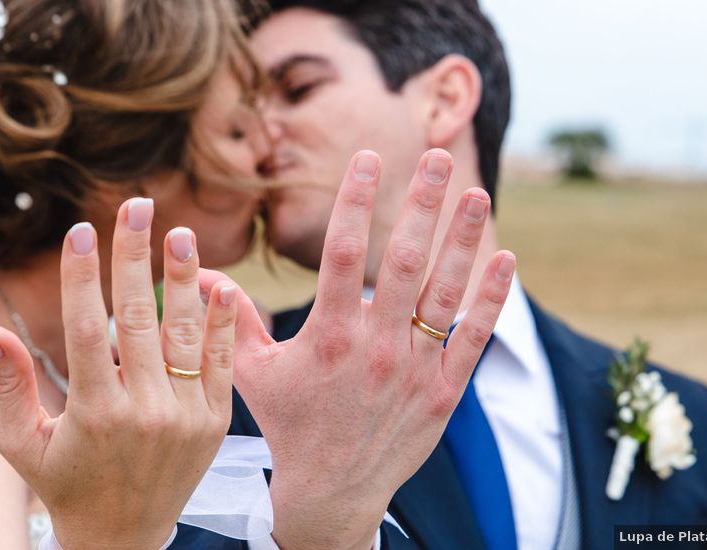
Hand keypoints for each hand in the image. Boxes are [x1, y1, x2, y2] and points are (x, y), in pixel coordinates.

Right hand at [0, 199, 238, 549]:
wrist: (124, 539)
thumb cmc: (65, 487)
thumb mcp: (22, 445)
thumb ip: (8, 385)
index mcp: (93, 413)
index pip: (86, 327)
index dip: (81, 274)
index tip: (80, 229)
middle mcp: (143, 411)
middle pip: (137, 317)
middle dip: (134, 255)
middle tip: (138, 205)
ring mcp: (185, 416)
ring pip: (184, 333)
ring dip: (183, 279)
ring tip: (180, 233)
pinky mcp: (214, 422)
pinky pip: (220, 362)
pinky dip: (222, 322)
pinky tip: (220, 285)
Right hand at [202, 150, 515, 548]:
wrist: (332, 492)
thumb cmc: (289, 425)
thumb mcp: (252, 372)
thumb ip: (231, 318)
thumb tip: (201, 272)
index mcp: (329, 336)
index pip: (341, 253)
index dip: (354, 201)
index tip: (366, 158)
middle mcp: (376, 347)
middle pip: (403, 262)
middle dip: (420, 204)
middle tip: (435, 156)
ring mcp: (414, 369)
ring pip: (444, 293)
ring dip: (462, 240)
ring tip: (475, 193)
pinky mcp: (443, 391)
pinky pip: (472, 337)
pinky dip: (490, 299)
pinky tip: (505, 260)